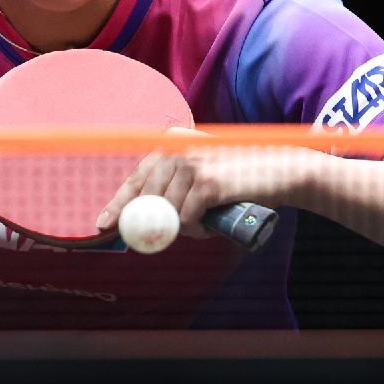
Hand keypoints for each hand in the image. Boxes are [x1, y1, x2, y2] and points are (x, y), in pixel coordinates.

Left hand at [97, 127, 310, 238]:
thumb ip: (175, 183)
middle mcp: (176, 150)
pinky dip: (196, 231)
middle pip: (145, 198)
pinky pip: (185, 220)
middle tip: (151, 240)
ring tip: (204, 224)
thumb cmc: (239, 175)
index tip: (103, 224)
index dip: (118, 203)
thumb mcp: (201, 169)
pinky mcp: (206, 183)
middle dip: (147, 224)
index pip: (136, 177)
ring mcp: (190, 165)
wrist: (279, 169)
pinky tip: (210, 227)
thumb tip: (145, 217)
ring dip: (182, 229)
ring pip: (167, 213)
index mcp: (171, 143)